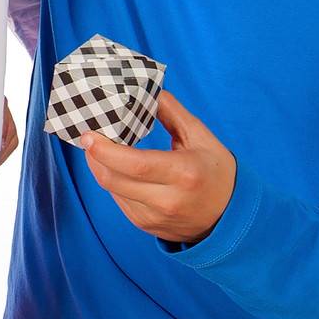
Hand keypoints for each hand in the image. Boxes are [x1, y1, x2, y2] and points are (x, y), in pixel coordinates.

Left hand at [80, 90, 235, 245]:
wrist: (231, 218)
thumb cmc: (217, 172)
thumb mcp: (202, 138)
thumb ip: (173, 114)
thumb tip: (149, 92)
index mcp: (185, 173)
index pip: (136, 164)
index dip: (106, 151)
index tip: (88, 135)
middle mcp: (168, 200)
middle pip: (115, 179)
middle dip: (95, 157)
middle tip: (88, 137)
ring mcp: (155, 217)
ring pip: (113, 191)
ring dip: (99, 168)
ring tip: (97, 149)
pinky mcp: (147, 226)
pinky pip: (120, 201)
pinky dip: (113, 182)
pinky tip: (114, 168)